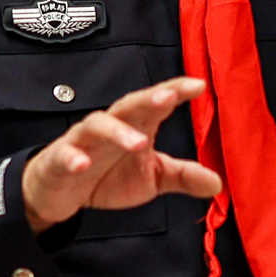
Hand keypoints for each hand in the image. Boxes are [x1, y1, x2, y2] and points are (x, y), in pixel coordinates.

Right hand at [19, 82, 225, 232]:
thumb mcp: (151, 178)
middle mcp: (109, 127)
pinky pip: (64, 155)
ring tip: (138, 143)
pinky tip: (82, 165)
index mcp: (135, 126)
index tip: (199, 85)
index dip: (176, 91)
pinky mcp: (58, 161)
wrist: (60, 191)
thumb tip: (217, 184)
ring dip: (118, 132)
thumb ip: (182, 177)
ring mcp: (82, 141)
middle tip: (169, 98)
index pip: (156, 103)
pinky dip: (73, 158)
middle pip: (128, 105)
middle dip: (148, 99)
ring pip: (97, 125)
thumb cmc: (107, 175)